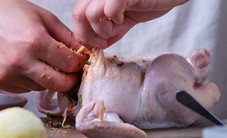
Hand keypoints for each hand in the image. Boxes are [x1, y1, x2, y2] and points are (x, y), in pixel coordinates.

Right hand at [0, 0, 86, 92]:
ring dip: (50, 79)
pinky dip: (33, 81)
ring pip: (43, 88)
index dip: (79, 64)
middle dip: (70, 79)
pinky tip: (27, 66)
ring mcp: (9, 75)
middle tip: (71, 72)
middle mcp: (21, 61)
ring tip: (44, 63)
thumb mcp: (42, 17)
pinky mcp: (1, 83)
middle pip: (60, 84)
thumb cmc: (8, 12)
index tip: (79, 61)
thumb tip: (83, 52)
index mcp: (34, 41)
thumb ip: (66, 36)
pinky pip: (27, 88)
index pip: (69, 64)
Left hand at [72, 0, 187, 48]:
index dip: (82, 33)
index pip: (76, 15)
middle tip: (103, 42)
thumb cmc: (150, 1)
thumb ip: (109, 30)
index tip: (97, 44)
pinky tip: (124, 19)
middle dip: (88, 35)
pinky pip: (109, 10)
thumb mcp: (124, 19)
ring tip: (117, 27)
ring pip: (90, 14)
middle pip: (78, 15)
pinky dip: (115, 20)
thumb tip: (94, 45)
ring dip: (103, 30)